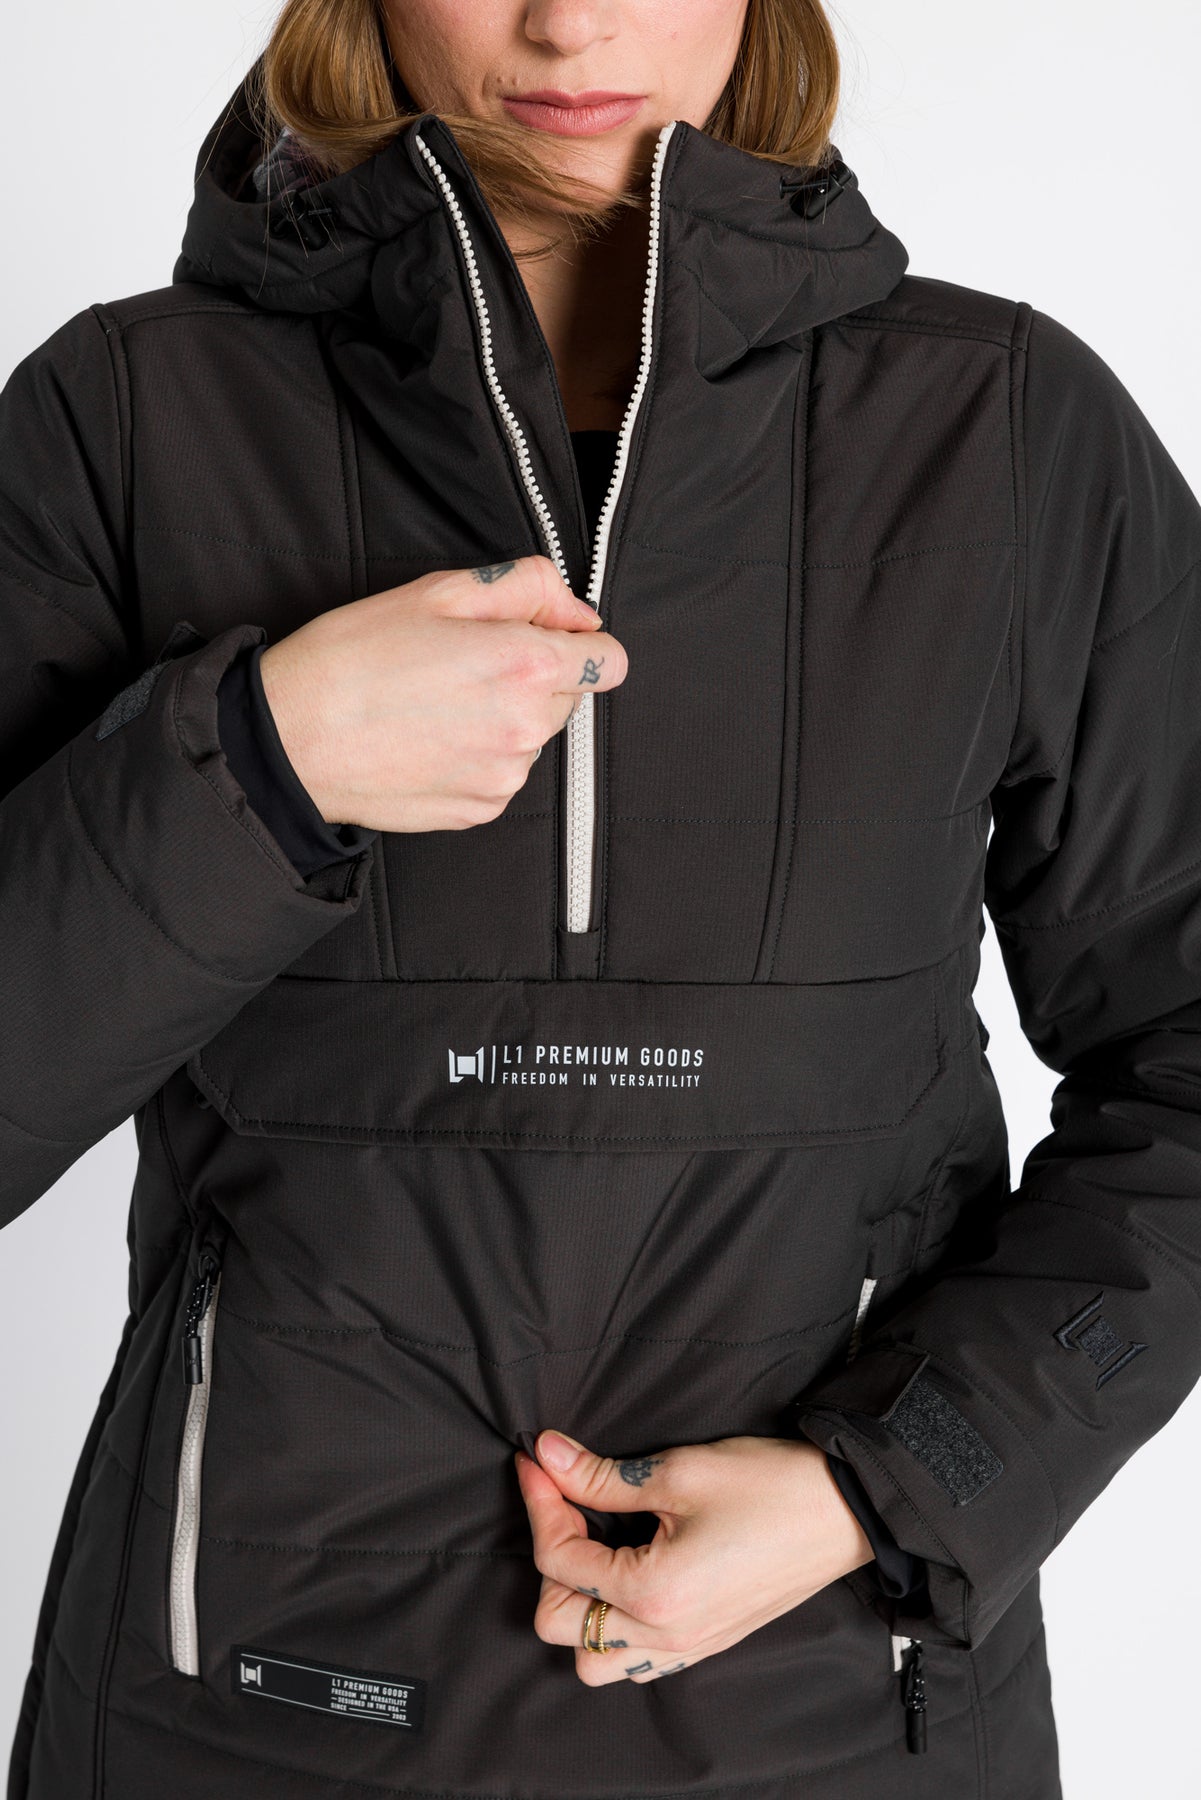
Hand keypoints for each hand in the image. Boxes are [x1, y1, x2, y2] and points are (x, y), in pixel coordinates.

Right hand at [257, 554, 626, 832]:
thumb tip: (577, 612)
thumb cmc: (351, 658)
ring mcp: (505, 776)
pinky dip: (480, 753)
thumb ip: (526, 586)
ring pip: (534, 735)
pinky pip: (503, 772)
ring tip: (437, 701)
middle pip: (569, 696)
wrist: (291, 742)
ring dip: (505, 716)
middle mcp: (525, 728)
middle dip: (535, 675)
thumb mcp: (437, 590)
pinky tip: (430, 736)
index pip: (609, 660)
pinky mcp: (480, 809)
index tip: (544, 634)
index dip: (579, 640)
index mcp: (523, 665)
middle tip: (464, 661)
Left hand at [514, 1429, 873, 1684]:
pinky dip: (614, 1625)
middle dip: (550, 1560)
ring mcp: (686, 1647)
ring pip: (592, 1658)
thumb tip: (546, 1455)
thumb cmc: (768, 1487)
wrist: (844, 1511)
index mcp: (653, 1594)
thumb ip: (600, 1476)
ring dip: (578, 1606)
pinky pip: (635, 1659)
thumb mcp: (677, 1472)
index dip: (539, 1501)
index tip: (536, 1461)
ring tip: (593, 1548)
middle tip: (564, 1503)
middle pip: (558, 1623)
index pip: (558, 1560)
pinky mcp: (705, 1643)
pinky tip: (625, 1574)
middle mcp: (664, 1636)